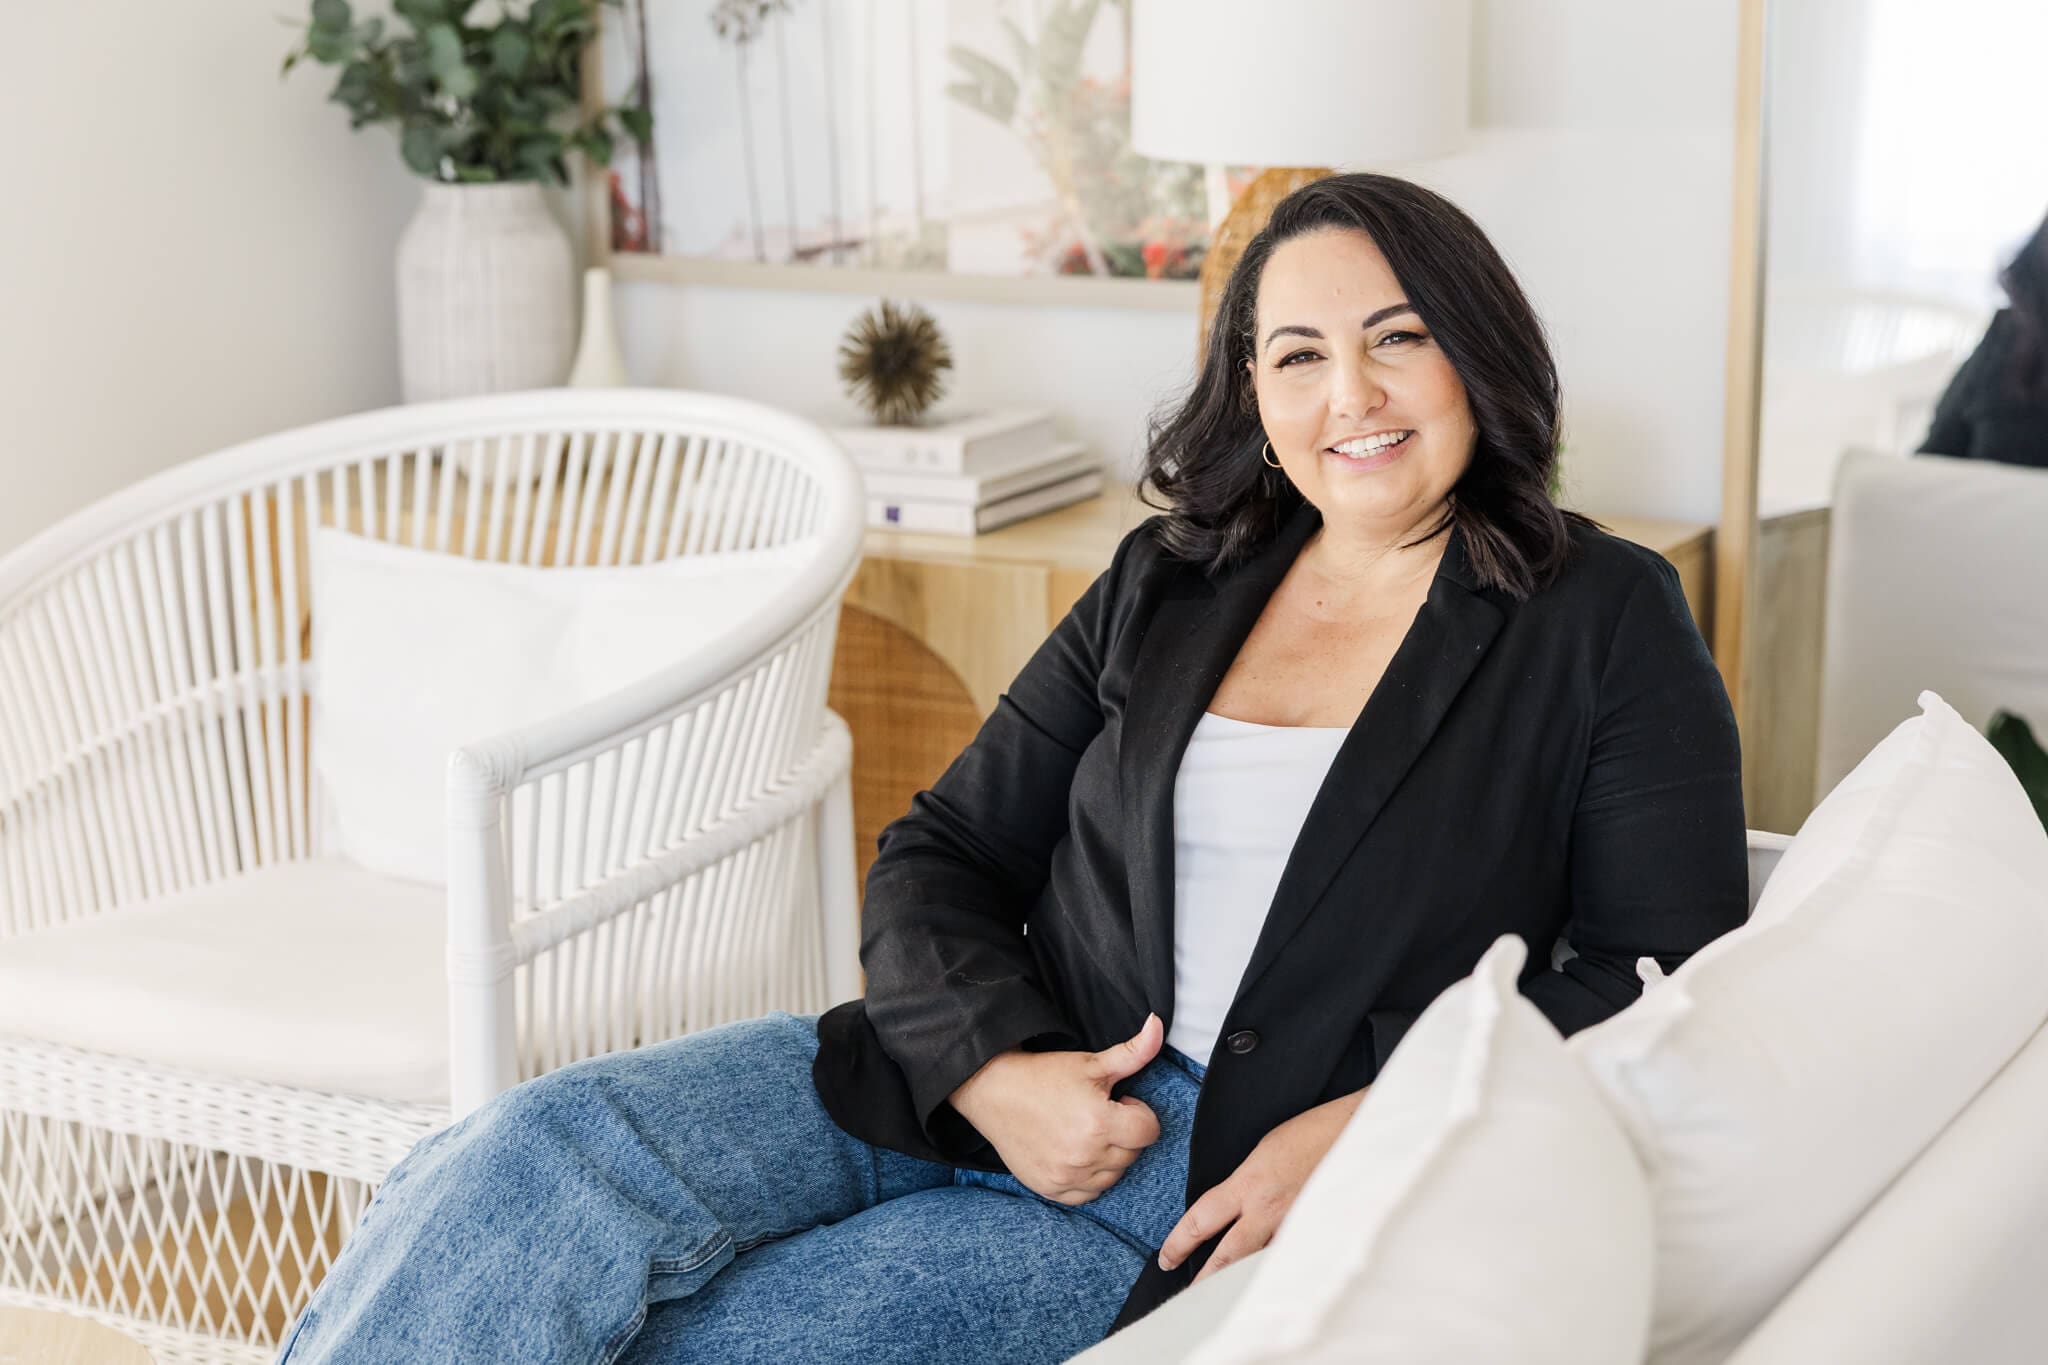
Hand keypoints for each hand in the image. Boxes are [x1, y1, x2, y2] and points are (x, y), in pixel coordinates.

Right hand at [947, 1014, 1165, 1205]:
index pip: (1149, 1130)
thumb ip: (1134, 1051)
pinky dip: (1088, 1178)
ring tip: (1085, 1132)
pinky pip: (1090, 1194)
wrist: (994, 1092)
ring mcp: (1068, 1176)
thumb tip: (1158, 1024)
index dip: (1137, 1112)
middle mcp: (1086, 1155)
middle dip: (1124, 1133)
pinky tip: (1074, 1153)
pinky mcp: (1052, 1189)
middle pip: (1133, 1153)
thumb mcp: (1091, 1062)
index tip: (1118, 1102)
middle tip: (1097, 1114)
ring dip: (1108, 1157)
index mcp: (1100, 1122)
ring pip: (1114, 1175)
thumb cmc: (1045, 1075)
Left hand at [1157, 1089, 1363, 1282]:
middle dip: (1204, 1279)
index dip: (1179, 1243)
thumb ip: (1244, 1182)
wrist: (1356, 1131)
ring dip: (1240, 1279)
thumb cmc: (1310, 1133)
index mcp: (1249, 1184)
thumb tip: (1229, 1204)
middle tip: (1189, 1292)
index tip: (1167, 1258)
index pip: (1202, 1220)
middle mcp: (1269, 1210)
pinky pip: (1289, 1258)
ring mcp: (1295, 1226)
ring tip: (1224, 1294)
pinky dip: (1276, 1270)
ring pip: (1259, 1264)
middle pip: (1227, 1256)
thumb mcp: (1263, 1149)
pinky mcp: (1317, 1233)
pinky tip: (1268, 1280)